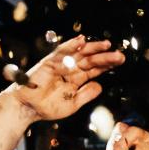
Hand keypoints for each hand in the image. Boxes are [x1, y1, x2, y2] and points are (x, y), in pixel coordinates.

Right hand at [7, 36, 124, 121]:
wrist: (28, 108)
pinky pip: (61, 52)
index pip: (94, 69)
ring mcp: (61, 64)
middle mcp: (70, 69)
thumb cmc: (48, 107)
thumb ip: (86, 94)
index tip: (120, 61)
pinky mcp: (50, 62)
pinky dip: (71, 45)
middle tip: (119, 55)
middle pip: (90, 60)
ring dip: (92, 48)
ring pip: (79, 53)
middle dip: (105, 57)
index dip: (107, 65)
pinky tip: (81, 41)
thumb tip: (100, 86)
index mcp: (76, 79)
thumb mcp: (73, 104)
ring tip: (106, 45)